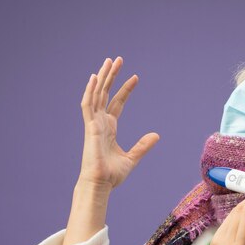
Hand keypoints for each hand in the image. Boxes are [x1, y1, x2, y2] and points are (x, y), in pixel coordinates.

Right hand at [78, 57, 159, 190]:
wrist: (100, 184)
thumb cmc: (112, 175)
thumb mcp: (132, 158)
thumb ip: (143, 146)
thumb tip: (156, 135)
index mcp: (108, 128)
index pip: (116, 103)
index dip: (125, 90)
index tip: (135, 77)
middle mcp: (100, 123)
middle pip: (105, 94)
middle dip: (111, 76)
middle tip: (118, 59)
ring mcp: (93, 124)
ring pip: (96, 94)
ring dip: (102, 78)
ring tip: (109, 61)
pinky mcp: (89, 127)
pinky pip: (88, 105)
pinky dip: (90, 91)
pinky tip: (95, 77)